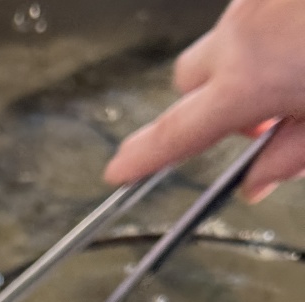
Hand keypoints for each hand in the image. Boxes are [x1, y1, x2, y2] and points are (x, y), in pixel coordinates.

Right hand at [104, 0, 304, 201]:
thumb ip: (289, 155)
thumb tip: (258, 180)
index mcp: (249, 80)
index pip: (177, 132)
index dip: (142, 157)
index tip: (118, 170)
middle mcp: (240, 35)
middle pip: (189, 80)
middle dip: (205, 104)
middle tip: (257, 123)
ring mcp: (252, 0)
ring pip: (224, 45)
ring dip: (244, 66)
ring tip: (295, 74)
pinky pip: (250, 16)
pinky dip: (267, 36)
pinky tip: (299, 41)